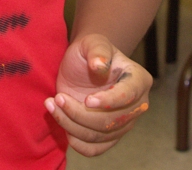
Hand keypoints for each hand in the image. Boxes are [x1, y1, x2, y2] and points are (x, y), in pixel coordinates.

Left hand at [46, 33, 151, 157]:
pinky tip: (63, 125)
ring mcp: (124, 123)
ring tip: (52, 104)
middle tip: (58, 98)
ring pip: (100, 135)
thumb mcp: (92, 42)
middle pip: (111, 121)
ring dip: (72, 124)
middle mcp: (137, 105)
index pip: (128, 97)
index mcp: (139, 80)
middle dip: (80, 113)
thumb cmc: (90, 51)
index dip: (108, 101)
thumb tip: (100, 65)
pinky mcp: (109, 135)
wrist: (83, 66)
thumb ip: (97, 50)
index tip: (87, 99)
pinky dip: (77, 142)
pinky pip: (95, 149)